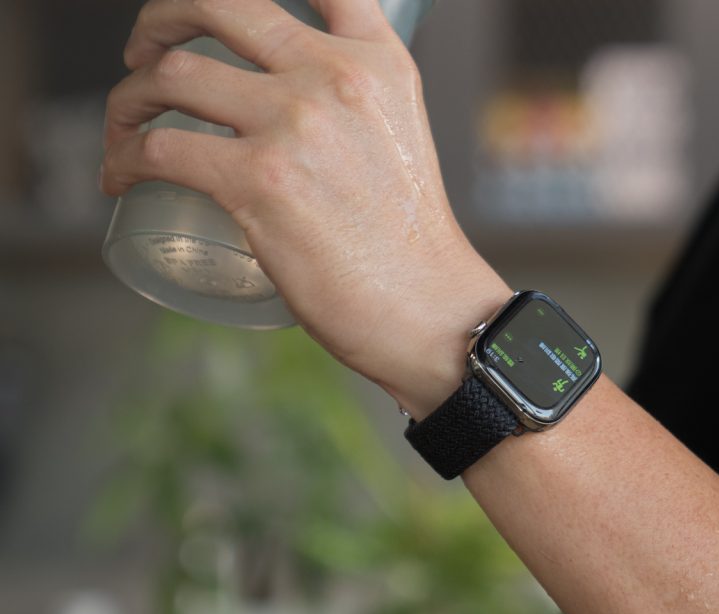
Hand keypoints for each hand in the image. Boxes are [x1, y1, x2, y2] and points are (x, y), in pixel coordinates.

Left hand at [101, 0, 511, 416]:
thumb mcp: (400, 138)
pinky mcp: (258, 181)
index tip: (209, 12)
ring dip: (127, 100)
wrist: (427, 307)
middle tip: (144, 52)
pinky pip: (159, 147)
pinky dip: (123, 158)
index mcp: (377, 62)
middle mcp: (335, 76)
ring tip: (124, 129)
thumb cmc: (411, 243)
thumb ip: (355, 104)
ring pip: (172, 75)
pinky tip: (120, 176)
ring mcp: (295, 124)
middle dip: (161, 18)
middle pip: (217, 3)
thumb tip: (289, 104)